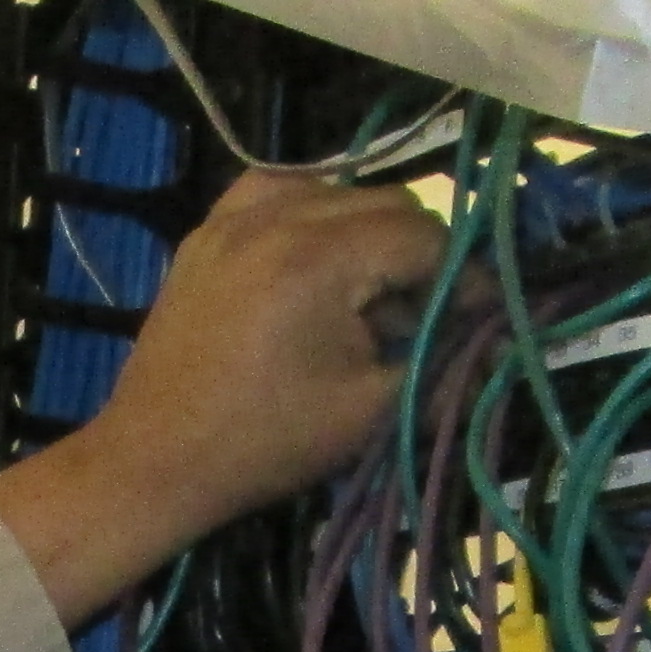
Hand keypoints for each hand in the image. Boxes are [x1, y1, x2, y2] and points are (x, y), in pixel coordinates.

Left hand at [0, 171, 446, 626]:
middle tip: (418, 321)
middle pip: (386, 202)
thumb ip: (439, 360)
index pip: (424, 236)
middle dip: (417, 256)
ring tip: (364, 301)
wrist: (155, 460)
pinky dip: (310, 217)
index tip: (477, 320)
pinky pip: (278, 193)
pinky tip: (314, 265)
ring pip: (337, 190)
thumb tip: (495, 333)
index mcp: (319, 255)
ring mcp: (233, 217)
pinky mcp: (207, 231)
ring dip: (367, 234)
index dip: (462, 278)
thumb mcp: (370, 410)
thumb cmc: (266, 443)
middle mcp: (276, 214)